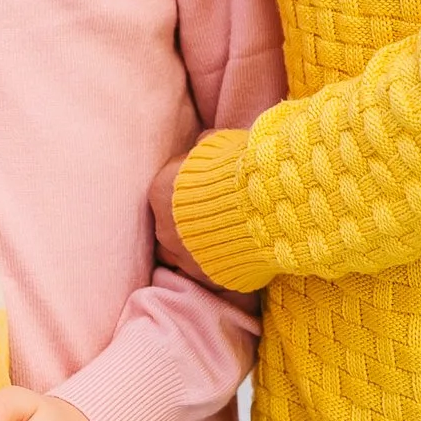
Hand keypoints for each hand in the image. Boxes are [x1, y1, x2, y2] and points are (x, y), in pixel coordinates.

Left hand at [150, 149, 263, 312]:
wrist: (260, 207)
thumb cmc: (236, 169)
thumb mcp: (217, 144)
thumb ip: (204, 145)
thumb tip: (202, 143)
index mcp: (161, 192)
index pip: (165, 191)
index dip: (185, 190)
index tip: (205, 190)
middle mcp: (165, 228)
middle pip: (168, 226)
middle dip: (184, 224)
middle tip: (211, 218)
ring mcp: (183, 257)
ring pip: (179, 255)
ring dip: (193, 249)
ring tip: (216, 242)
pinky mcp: (206, 278)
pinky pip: (204, 275)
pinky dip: (214, 267)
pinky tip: (230, 258)